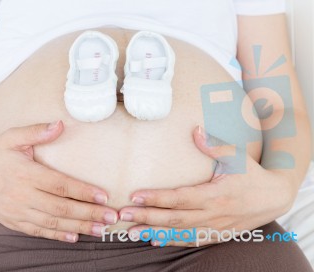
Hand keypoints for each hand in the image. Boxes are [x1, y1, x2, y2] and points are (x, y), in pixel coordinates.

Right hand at [0, 121, 117, 242]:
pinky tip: (74, 236)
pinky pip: (37, 231)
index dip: (83, 191)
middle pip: (61, 207)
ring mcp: (17, 211)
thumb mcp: (12, 137)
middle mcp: (23, 196)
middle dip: (89, 213)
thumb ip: (36, 131)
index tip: (104, 196)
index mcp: (26, 174)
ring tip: (101, 230)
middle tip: (112, 217)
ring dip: (79, 226)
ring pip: (52, 223)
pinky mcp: (12, 220)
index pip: (60, 185)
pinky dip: (56, 235)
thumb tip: (60, 124)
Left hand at [119, 126, 295, 246]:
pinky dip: (171, 241)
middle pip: (174, 219)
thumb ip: (215, 145)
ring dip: (154, 233)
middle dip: (147, 217)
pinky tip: (154, 240)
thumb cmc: (252, 175)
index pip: (180, 198)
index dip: (156, 198)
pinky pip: (190, 241)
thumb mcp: (238, 157)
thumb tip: (195, 130)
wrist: (273, 198)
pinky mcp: (216, 235)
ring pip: (179, 234)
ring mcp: (214, 228)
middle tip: (123, 215)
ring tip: (131, 233)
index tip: (135, 196)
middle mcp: (213, 215)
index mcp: (216, 195)